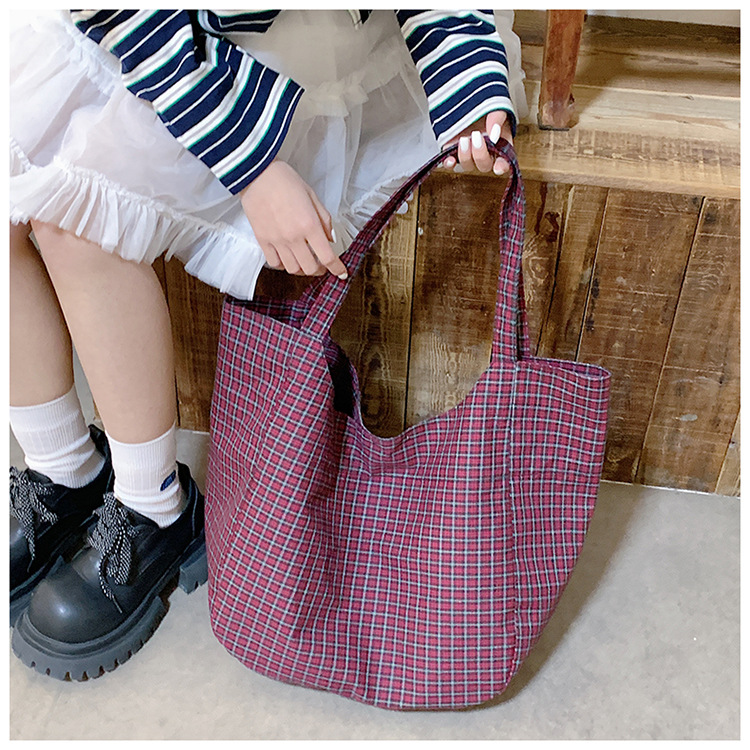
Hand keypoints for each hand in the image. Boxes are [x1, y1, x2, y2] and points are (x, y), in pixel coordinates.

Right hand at [240, 160, 347, 278]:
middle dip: (320, 270)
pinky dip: (283, 264)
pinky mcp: (262, 240)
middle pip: (310, 268)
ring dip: (302, 269)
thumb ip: (324, 220)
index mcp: (309, 225)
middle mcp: (293, 237)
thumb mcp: (312, 196)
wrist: (257, 173)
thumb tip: (330, 238)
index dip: (337, 269)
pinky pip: (274, 263)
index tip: (341, 273)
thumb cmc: (284, 180)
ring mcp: (277, 241)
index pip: (327, 257)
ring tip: (304, 260)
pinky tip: (287, 257)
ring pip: (293, 269)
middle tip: (322, 264)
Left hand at [440, 110, 512, 175]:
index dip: (501, 166)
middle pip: (484, 165)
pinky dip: (449, 163)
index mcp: (500, 143)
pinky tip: (450, 159)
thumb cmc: (487, 103)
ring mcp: (468, 152)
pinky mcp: (452, 149)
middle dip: (480, 154)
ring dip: (465, 156)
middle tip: (476, 137)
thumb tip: (494, 136)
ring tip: (464, 139)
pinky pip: (450, 162)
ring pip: (467, 165)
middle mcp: (485, 151)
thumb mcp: (496, 106)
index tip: (498, 167)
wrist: (469, 95)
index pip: (504, 160)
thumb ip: (497, 119)